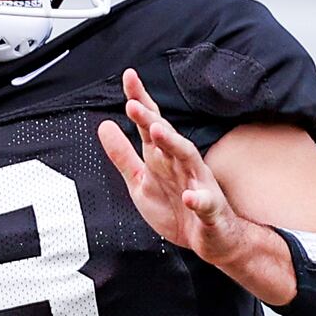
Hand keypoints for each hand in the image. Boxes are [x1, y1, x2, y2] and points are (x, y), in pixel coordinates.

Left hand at [98, 68, 287, 294]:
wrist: (212, 239)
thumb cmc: (178, 209)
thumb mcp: (141, 182)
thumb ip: (122, 155)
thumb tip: (104, 126)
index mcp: (163, 158)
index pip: (151, 123)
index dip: (140, 100)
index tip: (128, 77)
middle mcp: (182, 164)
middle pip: (167, 135)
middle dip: (151, 119)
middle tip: (133, 104)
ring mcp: (198, 184)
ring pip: (188, 159)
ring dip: (173, 144)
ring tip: (157, 132)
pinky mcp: (209, 210)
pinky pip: (205, 203)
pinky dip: (197, 199)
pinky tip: (189, 196)